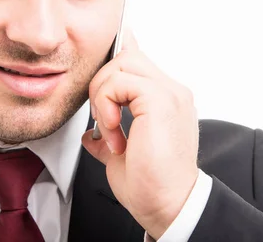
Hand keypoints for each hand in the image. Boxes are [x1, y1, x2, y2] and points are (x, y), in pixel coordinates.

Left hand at [82, 30, 199, 239]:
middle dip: (103, 82)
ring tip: (109, 127)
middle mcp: (171, 92)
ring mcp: (170, 93)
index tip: (100, 86)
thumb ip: (109, 133)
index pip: (137, 60)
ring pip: (122, 62)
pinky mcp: (161, 100)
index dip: (113, 62)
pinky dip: (107, 103)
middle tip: (103, 117)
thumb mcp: (121, 153)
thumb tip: (91, 133)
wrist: (168, 206)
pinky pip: (120, 81)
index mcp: (166, 100)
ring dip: (103, 94)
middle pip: (127, 56)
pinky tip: (114, 131)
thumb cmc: (151, 185)